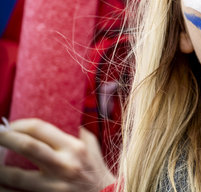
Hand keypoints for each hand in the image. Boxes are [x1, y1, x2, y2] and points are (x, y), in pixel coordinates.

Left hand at [0, 118, 114, 191]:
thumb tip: (51, 113)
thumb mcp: (89, 144)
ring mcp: (54, 186)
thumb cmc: (94, 167)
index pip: (40, 128)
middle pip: (27, 147)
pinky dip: (3, 187)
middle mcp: (64, 165)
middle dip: (5, 138)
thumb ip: (72, 130)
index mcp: (74, 147)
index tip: (10, 125)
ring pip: (15, 176)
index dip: (20, 124)